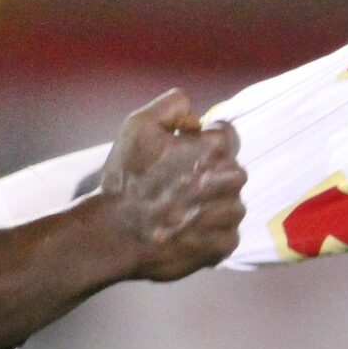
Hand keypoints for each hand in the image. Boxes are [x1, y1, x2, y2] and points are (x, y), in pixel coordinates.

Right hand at [97, 90, 245, 280]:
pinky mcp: (225, 244)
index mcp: (214, 147)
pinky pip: (228, 232)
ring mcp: (230, 213)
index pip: (224, 135)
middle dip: (210, 174)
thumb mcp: (138, 125)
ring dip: (213, 204)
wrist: (115, 235)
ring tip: (179, 211)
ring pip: (232, 202)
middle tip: (177, 187)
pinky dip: (211, 233)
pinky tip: (185, 231)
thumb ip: (173, 104)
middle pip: (231, 169)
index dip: (200, 144)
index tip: (179, 158)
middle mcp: (230, 179)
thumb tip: (196, 118)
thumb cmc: (127, 180)